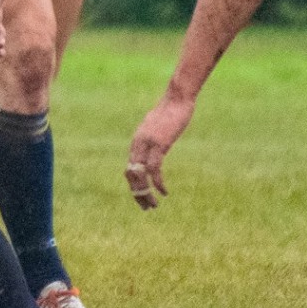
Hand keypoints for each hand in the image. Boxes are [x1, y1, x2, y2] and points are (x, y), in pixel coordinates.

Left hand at [127, 93, 194, 209]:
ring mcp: (147, 144)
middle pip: (131, 175)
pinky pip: (154, 168)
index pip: (129, 168)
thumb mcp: (157, 127)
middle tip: (146, 207)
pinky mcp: (159, 144)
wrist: (176, 99)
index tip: (142, 197)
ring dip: (146, 193)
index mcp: (136, 142)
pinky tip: (164, 192)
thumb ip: (152, 138)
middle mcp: (138, 144)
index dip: (134, 185)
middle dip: (137, 193)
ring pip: (140, 175)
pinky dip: (157, 182)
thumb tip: (154, 144)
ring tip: (154, 205)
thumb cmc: (170, 112)